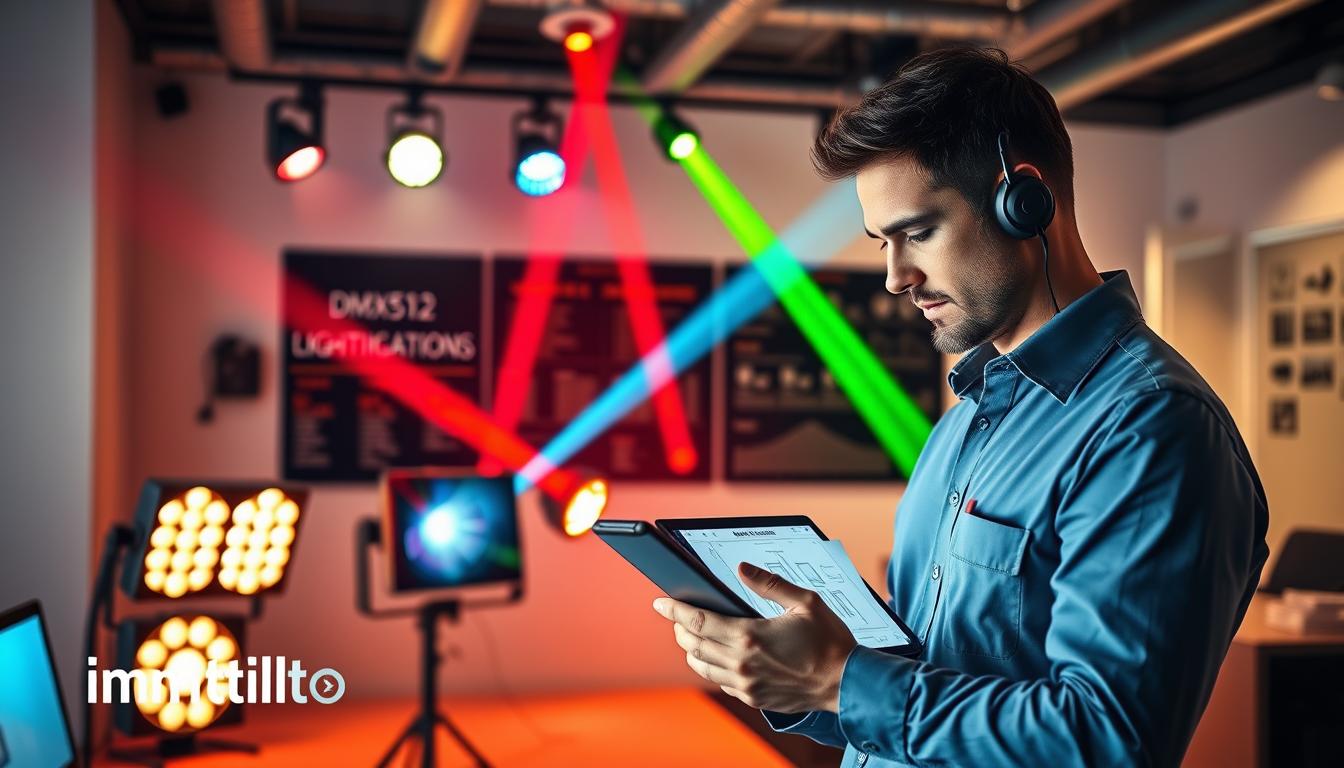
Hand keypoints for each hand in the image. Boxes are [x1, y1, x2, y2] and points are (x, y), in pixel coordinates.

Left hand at [652, 561, 856, 713]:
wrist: (846, 683)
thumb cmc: (829, 641)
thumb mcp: (805, 601)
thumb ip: (769, 584)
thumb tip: (741, 569)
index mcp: (750, 636)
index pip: (698, 621)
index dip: (674, 610)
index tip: (659, 602)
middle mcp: (742, 663)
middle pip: (692, 645)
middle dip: (680, 629)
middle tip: (677, 617)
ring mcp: (746, 684)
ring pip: (701, 667)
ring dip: (692, 650)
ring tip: (693, 637)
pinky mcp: (754, 698)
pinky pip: (721, 682)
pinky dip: (712, 668)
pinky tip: (719, 657)